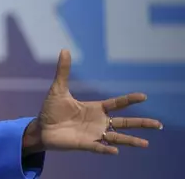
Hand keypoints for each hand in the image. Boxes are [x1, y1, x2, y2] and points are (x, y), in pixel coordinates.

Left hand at [24, 50, 162, 154]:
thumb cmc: (51, 110)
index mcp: (95, 109)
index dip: (130, 100)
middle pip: (124, 122)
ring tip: (146, 143)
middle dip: (141, 123)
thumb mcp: (58, 89)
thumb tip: (64, 50)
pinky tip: (115, 150)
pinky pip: (98, 147)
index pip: (117, 104)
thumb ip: (63, 71)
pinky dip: (106, 149)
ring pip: (117, 138)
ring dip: (131, 141)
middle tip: (158, 124)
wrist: (41, 128)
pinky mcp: (85, 144)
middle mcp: (98, 122)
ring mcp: (93, 133)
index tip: (144, 96)